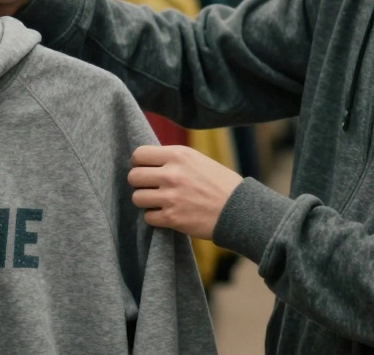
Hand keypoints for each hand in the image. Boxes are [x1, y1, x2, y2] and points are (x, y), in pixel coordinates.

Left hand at [128, 145, 243, 240]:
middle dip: (139, 183)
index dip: (138, 163)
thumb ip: (173, 159)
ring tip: (159, 202)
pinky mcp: (172, 218)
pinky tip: (167, 214)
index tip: (145, 169)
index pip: (139, 154)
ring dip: (145, 201)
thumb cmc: (220, 183)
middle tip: (150, 188)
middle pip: (133, 176)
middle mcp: (172, 174)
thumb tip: (148, 162)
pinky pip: (148, 217)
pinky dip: (155, 217)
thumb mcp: (197, 160)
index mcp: (178, 155)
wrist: (240, 209)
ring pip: (137, 198)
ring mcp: (171, 197)